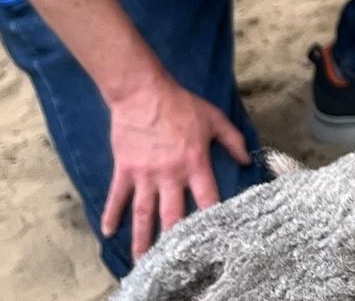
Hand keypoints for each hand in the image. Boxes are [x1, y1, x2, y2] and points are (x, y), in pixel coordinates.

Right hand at [100, 75, 250, 261]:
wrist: (143, 93)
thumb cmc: (181, 104)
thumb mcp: (214, 119)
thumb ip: (233, 140)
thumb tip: (247, 160)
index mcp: (194, 163)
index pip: (207, 198)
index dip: (212, 218)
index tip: (215, 237)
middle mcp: (170, 174)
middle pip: (172, 214)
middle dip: (174, 239)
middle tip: (175, 261)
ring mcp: (145, 174)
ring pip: (143, 213)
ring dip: (142, 237)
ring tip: (142, 260)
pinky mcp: (124, 169)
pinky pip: (116, 196)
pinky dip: (111, 214)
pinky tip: (107, 232)